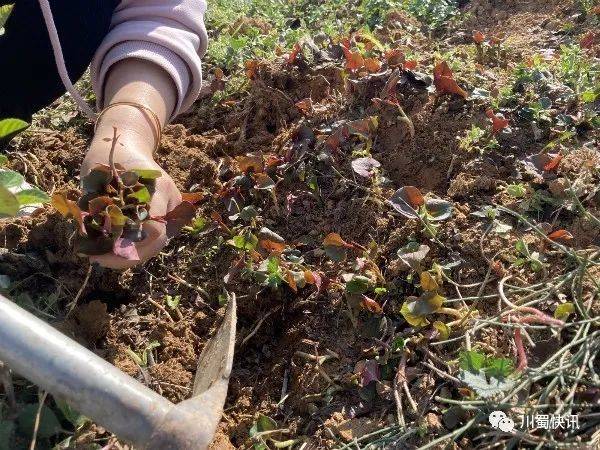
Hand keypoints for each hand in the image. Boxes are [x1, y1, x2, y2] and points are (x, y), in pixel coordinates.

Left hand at [80, 129, 180, 269]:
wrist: (129, 143)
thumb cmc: (111, 156)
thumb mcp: (98, 174)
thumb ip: (97, 203)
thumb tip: (89, 237)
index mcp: (158, 189)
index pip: (153, 227)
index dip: (129, 245)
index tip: (102, 252)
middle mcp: (170, 202)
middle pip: (156, 242)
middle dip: (127, 257)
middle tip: (97, 260)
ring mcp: (171, 209)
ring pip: (155, 244)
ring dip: (129, 255)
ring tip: (101, 257)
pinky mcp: (167, 215)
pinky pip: (152, 238)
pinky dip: (132, 248)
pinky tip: (111, 250)